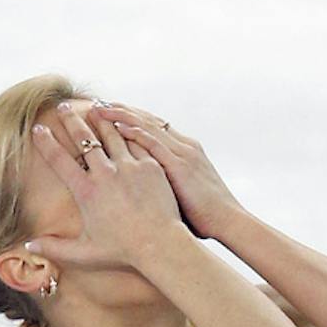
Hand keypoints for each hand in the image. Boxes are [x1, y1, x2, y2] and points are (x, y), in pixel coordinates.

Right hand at [29, 107, 186, 274]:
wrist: (161, 244)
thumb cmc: (123, 251)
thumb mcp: (84, 253)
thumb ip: (54, 249)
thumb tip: (27, 246)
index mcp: (86, 192)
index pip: (59, 160)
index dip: (46, 142)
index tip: (37, 128)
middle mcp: (105, 174)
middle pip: (84, 139)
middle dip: (71, 121)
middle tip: (63, 106)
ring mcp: (129, 167)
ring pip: (111, 134)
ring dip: (100, 119)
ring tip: (93, 107)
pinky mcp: (151, 166)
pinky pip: (136, 141)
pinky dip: (127, 129)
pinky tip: (123, 120)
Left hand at [105, 106, 243, 243]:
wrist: (229, 222)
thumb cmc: (206, 216)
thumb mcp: (184, 192)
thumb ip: (166, 183)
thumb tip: (144, 189)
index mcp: (187, 151)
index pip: (155, 126)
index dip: (132, 117)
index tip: (110, 112)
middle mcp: (184, 146)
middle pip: (148, 120)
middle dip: (122, 110)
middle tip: (97, 104)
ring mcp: (183, 154)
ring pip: (147, 126)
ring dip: (121, 115)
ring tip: (99, 109)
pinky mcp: (180, 165)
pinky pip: (154, 143)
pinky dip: (135, 132)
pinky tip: (117, 126)